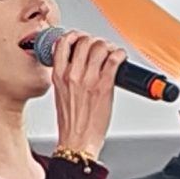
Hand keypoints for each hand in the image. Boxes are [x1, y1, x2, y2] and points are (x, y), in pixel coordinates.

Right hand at [49, 30, 121, 163]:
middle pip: (84, 41)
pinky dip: (120, 54)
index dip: (75, 36)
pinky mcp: (104, 85)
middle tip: (100, 48)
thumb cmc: (71, 123)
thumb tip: (76, 64)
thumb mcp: (60, 95)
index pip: (63, 42)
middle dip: (94, 41)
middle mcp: (72, 74)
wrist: (77, 142)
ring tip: (111, 53)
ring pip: (99, 46)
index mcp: (59, 75)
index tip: (81, 38)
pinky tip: (120, 57)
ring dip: (108, 46)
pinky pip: (114, 59)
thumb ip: (65, 76)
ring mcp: (88, 79)